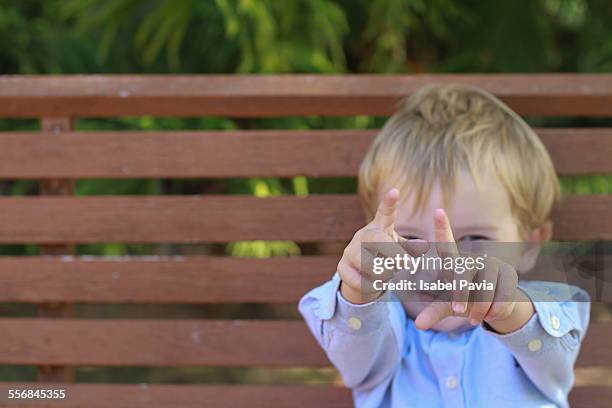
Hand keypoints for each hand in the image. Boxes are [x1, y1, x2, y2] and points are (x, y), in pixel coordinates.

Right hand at [338, 188, 408, 303]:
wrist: (361, 278)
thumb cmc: (384, 259)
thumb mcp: (399, 251)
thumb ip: (411, 249)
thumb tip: (424, 245)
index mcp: (378, 228)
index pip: (384, 213)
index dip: (389, 203)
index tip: (395, 191)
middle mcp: (361, 236)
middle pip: (376, 239)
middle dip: (393, 253)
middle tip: (408, 264)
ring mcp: (349, 251)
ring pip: (368, 262)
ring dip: (383, 273)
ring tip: (389, 275)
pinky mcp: (341, 268)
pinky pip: (359, 279)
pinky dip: (371, 285)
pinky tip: (375, 284)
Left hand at [415, 209, 533, 332]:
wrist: (493, 308)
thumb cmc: (464, 302)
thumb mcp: (447, 307)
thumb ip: (434, 312)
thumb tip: (418, 325)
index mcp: (454, 264)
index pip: (446, 244)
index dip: (442, 228)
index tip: (437, 211)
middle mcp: (473, 259)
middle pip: (463, 275)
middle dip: (461, 296)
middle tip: (460, 312)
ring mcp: (492, 265)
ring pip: (484, 290)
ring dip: (479, 309)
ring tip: (475, 317)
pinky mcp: (509, 274)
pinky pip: (501, 297)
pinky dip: (495, 311)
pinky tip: (492, 313)